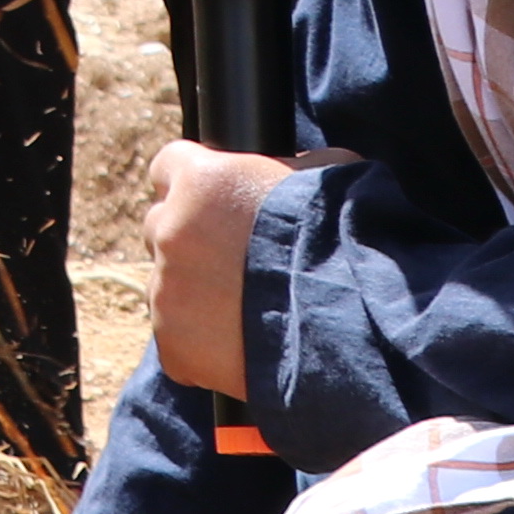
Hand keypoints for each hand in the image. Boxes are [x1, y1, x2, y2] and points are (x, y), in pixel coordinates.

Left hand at [149, 140, 342, 396]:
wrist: (352, 321)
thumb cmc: (345, 239)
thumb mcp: (325, 175)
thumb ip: (289, 167)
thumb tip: (290, 169)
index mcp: (201, 179)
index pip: (169, 168)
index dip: (195, 185)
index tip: (216, 203)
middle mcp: (171, 230)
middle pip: (162, 228)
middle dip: (191, 241)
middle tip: (235, 262)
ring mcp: (167, 290)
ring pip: (166, 286)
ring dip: (194, 294)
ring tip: (245, 310)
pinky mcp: (174, 344)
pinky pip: (176, 343)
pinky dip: (201, 347)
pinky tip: (241, 345)